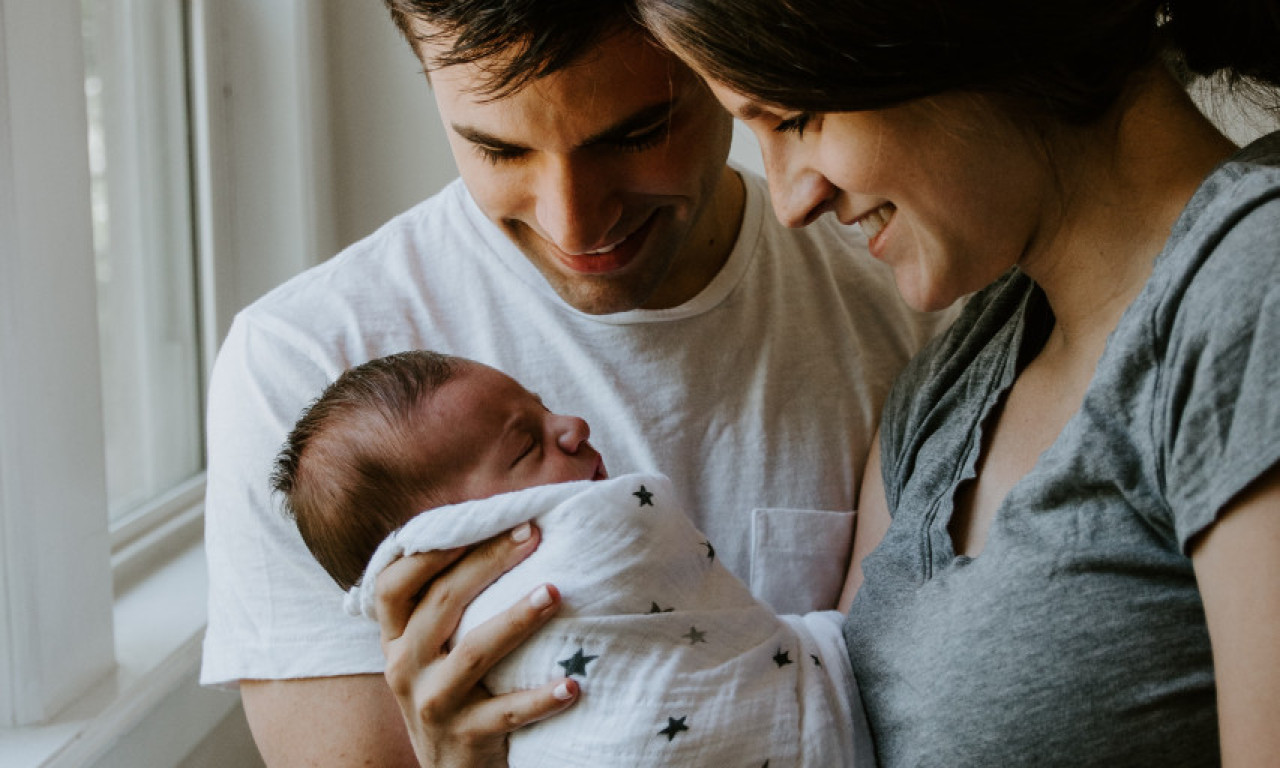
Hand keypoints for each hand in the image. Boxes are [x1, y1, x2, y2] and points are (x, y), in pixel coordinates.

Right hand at [376, 522, 578, 766]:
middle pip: (442, 603)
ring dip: (516, 619)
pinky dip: (541, 697)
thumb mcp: (430, 653)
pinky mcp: (466, 738)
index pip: (395, 584)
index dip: (433, 550)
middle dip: (487, 563)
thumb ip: (445, 606)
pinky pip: (507, 712)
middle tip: (532, 535)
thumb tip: (500, 534)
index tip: (483, 520)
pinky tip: (573, 683)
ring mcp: (433, 704)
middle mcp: (405, 668)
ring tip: (554, 592)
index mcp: (396, 640)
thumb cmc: (451, 694)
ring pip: (474, 652)